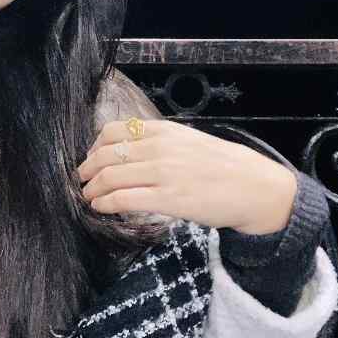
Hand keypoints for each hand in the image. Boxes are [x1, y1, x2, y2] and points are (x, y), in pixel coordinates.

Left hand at [78, 119, 297, 234]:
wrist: (255, 187)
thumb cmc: (223, 166)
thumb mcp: (188, 140)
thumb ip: (158, 142)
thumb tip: (126, 151)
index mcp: (163, 130)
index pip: (112, 131)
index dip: (94, 148)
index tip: (92, 160)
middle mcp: (159, 147)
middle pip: (105, 155)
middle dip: (87, 170)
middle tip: (82, 181)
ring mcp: (162, 173)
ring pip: (109, 177)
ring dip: (91, 189)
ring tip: (88, 197)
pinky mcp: (167, 199)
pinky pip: (122, 199)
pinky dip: (103, 203)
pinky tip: (100, 207)